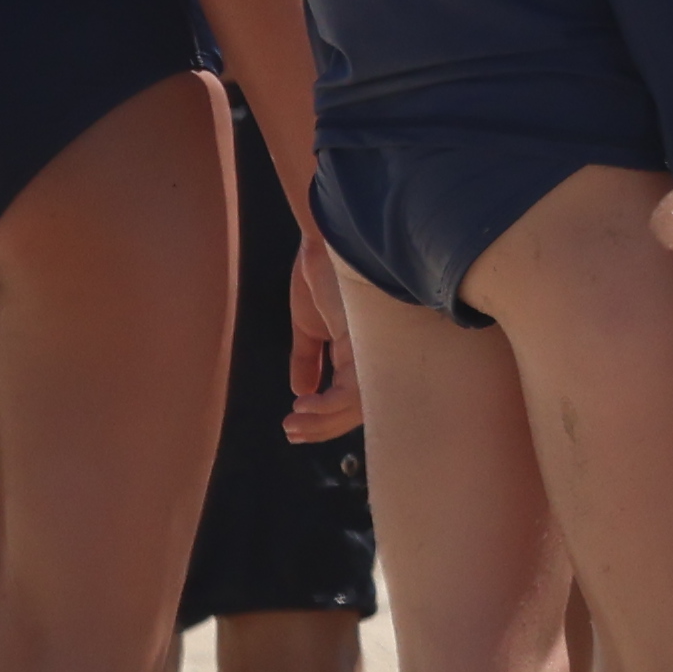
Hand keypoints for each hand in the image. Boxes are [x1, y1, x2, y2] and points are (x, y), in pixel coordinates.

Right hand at [280, 237, 362, 445]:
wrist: (325, 239)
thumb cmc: (322, 273)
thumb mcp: (309, 325)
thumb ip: (308, 359)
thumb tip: (301, 392)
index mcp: (368, 350)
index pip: (359, 396)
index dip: (329, 416)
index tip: (295, 423)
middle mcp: (380, 352)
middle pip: (362, 407)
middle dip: (325, 426)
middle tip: (292, 431)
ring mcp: (380, 350)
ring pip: (359, 406)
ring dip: (323, 422)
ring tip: (294, 424)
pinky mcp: (370, 345)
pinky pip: (355, 391)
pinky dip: (328, 406)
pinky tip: (303, 406)